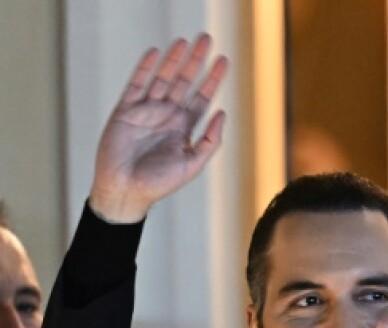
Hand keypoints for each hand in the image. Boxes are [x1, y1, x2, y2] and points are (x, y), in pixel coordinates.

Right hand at [90, 34, 228, 223]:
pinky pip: (137, 84)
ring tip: (184, 41)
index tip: (223, 61)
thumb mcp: (192, 164)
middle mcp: (167, 116)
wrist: (126, 191)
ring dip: (173, 59)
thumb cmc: (159, 183)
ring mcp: (146, 111)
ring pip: (163, 79)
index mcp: (184, 128)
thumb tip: (222, 114)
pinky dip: (146, 69)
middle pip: (184, 82)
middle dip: (195, 61)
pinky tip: (156, 53)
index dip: (212, 79)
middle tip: (206, 39)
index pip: (202, 97)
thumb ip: (209, 141)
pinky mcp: (125, 111)